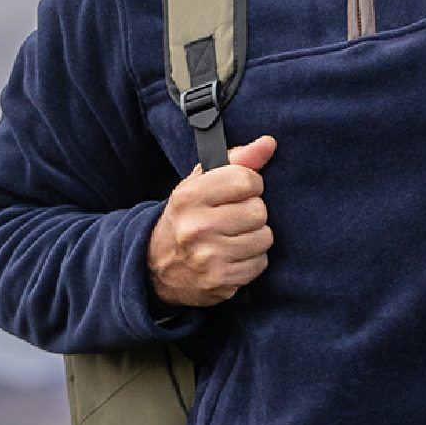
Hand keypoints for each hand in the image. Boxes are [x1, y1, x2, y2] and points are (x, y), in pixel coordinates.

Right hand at [147, 135, 275, 306]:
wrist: (156, 266)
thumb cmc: (186, 217)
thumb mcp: (200, 183)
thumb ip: (236, 159)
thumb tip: (269, 143)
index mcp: (189, 197)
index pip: (245, 180)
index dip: (250, 184)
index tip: (240, 191)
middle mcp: (196, 227)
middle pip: (259, 210)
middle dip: (252, 212)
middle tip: (234, 217)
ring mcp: (208, 257)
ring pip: (264, 237)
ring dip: (255, 237)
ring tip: (234, 237)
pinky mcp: (220, 281)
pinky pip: (260, 262)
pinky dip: (252, 260)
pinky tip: (233, 256)